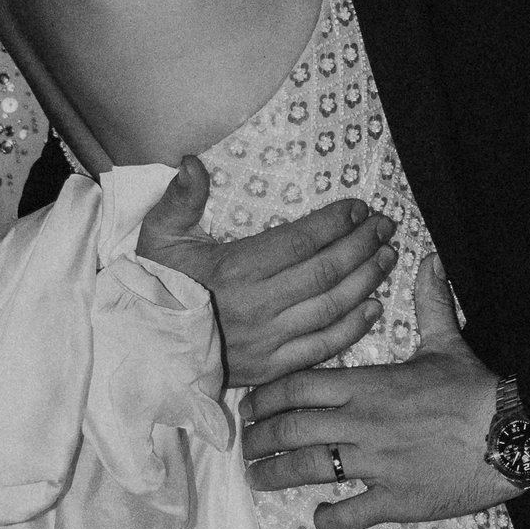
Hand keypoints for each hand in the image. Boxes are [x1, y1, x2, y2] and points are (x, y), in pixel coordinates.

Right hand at [136, 159, 395, 379]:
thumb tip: (192, 161)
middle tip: (384, 226)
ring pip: (331, 307)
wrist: (142, 349)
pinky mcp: (272, 368)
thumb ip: (179, 198)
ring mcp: (268, 341)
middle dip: (361, 245)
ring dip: (365, 280)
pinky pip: (322, 347)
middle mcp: (257, 306)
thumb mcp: (157, 237)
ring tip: (387, 256)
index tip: (358, 207)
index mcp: (234, 269)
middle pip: (325, 272)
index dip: (335, 223)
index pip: (300, 241)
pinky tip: (373, 307)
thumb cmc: (153, 286)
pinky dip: (353, 328)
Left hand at [243, 255, 509, 528]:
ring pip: (308, 470)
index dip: (265, 398)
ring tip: (258, 479)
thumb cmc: (476, 390)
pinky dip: (328, 518)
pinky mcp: (396, 499)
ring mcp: (376, 464)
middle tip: (246, 445)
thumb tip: (431, 261)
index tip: (250, 406)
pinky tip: (319, 516)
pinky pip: (349, 514)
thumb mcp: (447, 342)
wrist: (513, 434)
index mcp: (367, 384)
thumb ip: (429, 304)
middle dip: (258, 439)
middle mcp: (362, 423)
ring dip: (275, 476)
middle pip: (290, 429)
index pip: (296, 387)